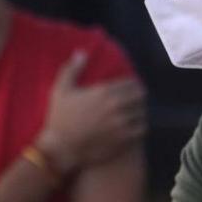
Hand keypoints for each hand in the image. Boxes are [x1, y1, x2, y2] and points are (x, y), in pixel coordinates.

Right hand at [35, 51, 145, 172]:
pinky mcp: (123, 140)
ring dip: (139, 112)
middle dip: (138, 97)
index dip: (131, 85)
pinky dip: (139, 127)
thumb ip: (72, 69)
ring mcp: (121, 124)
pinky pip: (141, 129)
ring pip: (143, 113)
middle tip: (133, 100)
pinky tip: (133, 127)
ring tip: (134, 114)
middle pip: (141, 96)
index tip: (128, 89)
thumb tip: (82, 52)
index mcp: (103, 91)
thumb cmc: (59, 118)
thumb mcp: (61, 89)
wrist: (61, 148)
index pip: (131, 83)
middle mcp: (116, 106)